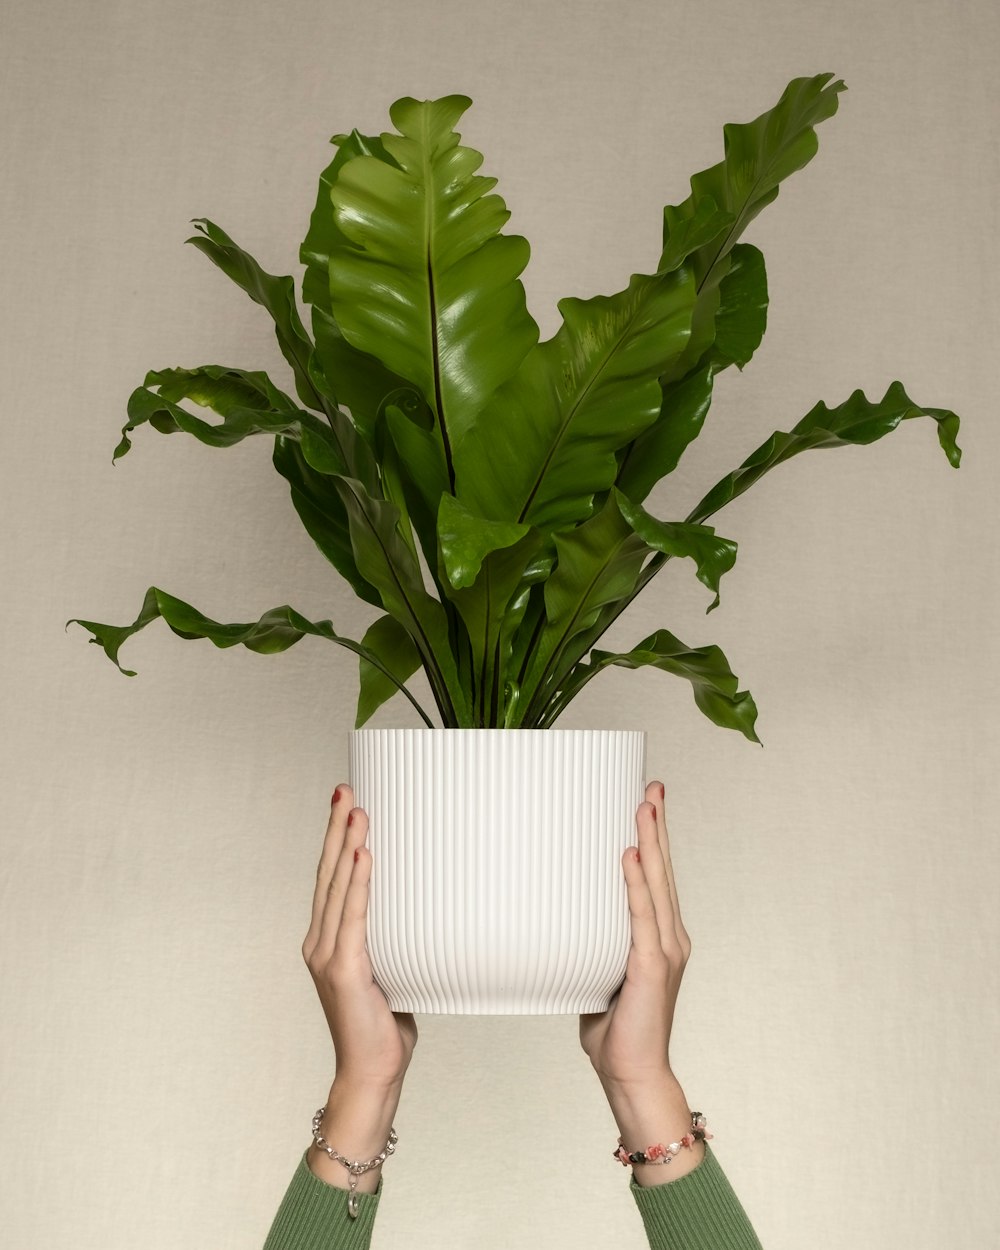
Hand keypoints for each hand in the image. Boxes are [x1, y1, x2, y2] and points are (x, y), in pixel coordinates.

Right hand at [301, 785, 416, 1188]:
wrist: (371, 1073)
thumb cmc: (384, 1024)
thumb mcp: (390, 968)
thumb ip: (394, 938)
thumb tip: (429, 906)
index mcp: (328, 939)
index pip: (331, 878)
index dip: (336, 839)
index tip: (346, 802)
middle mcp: (320, 941)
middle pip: (329, 873)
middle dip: (338, 829)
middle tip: (347, 789)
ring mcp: (327, 955)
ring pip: (338, 888)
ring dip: (348, 846)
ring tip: (359, 812)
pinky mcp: (342, 970)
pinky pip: (353, 918)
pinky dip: (359, 886)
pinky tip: (366, 858)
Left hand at [579, 781, 702, 1182]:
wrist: (633, 1074)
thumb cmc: (615, 1030)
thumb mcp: (600, 974)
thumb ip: (590, 946)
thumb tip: (558, 921)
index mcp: (660, 937)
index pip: (656, 877)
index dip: (654, 839)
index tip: (647, 801)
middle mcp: (669, 936)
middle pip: (662, 870)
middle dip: (657, 825)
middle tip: (651, 786)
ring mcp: (664, 950)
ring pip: (655, 883)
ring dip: (649, 841)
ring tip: (642, 804)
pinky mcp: (650, 966)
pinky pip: (641, 915)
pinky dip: (634, 883)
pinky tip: (628, 856)